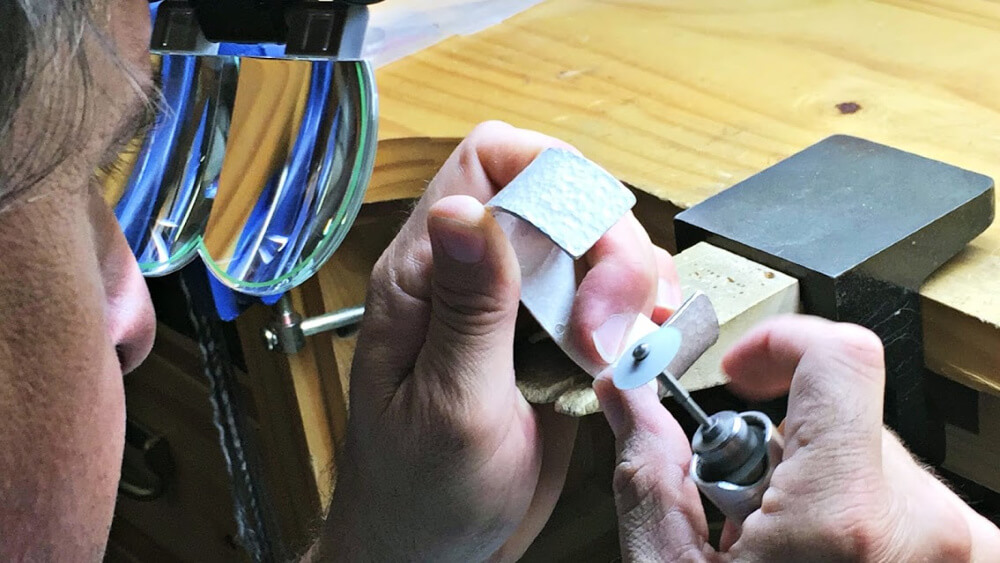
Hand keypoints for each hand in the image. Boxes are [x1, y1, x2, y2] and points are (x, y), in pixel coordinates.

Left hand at [317, 122, 679, 560]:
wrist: (430, 552)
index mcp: (423, 277)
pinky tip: (634, 350)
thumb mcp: (448, 406)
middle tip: (609, 322)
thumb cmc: (418, 495)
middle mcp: (470, 277)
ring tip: (624, 342)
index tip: (588, 241)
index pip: (488, 163)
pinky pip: (606, 294)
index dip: (549, 174)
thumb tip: (465, 209)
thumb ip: (467, 309)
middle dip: (605, 243)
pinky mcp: (549, 339)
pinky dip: (637, 312)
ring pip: (591, 241)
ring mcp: (514, 306)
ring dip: (629, 279)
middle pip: (559, 194)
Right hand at [594, 315, 999, 561]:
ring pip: (876, 460)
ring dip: (819, 483)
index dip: (782, 342)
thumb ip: (651, 467)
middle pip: (845, 414)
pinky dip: (856, 515)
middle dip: (781, 443)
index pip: (841, 359)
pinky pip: (908, 502)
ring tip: (780, 554)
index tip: (744, 369)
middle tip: (740, 511)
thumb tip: (628, 395)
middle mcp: (924, 530)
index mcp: (843, 521)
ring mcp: (956, 553)